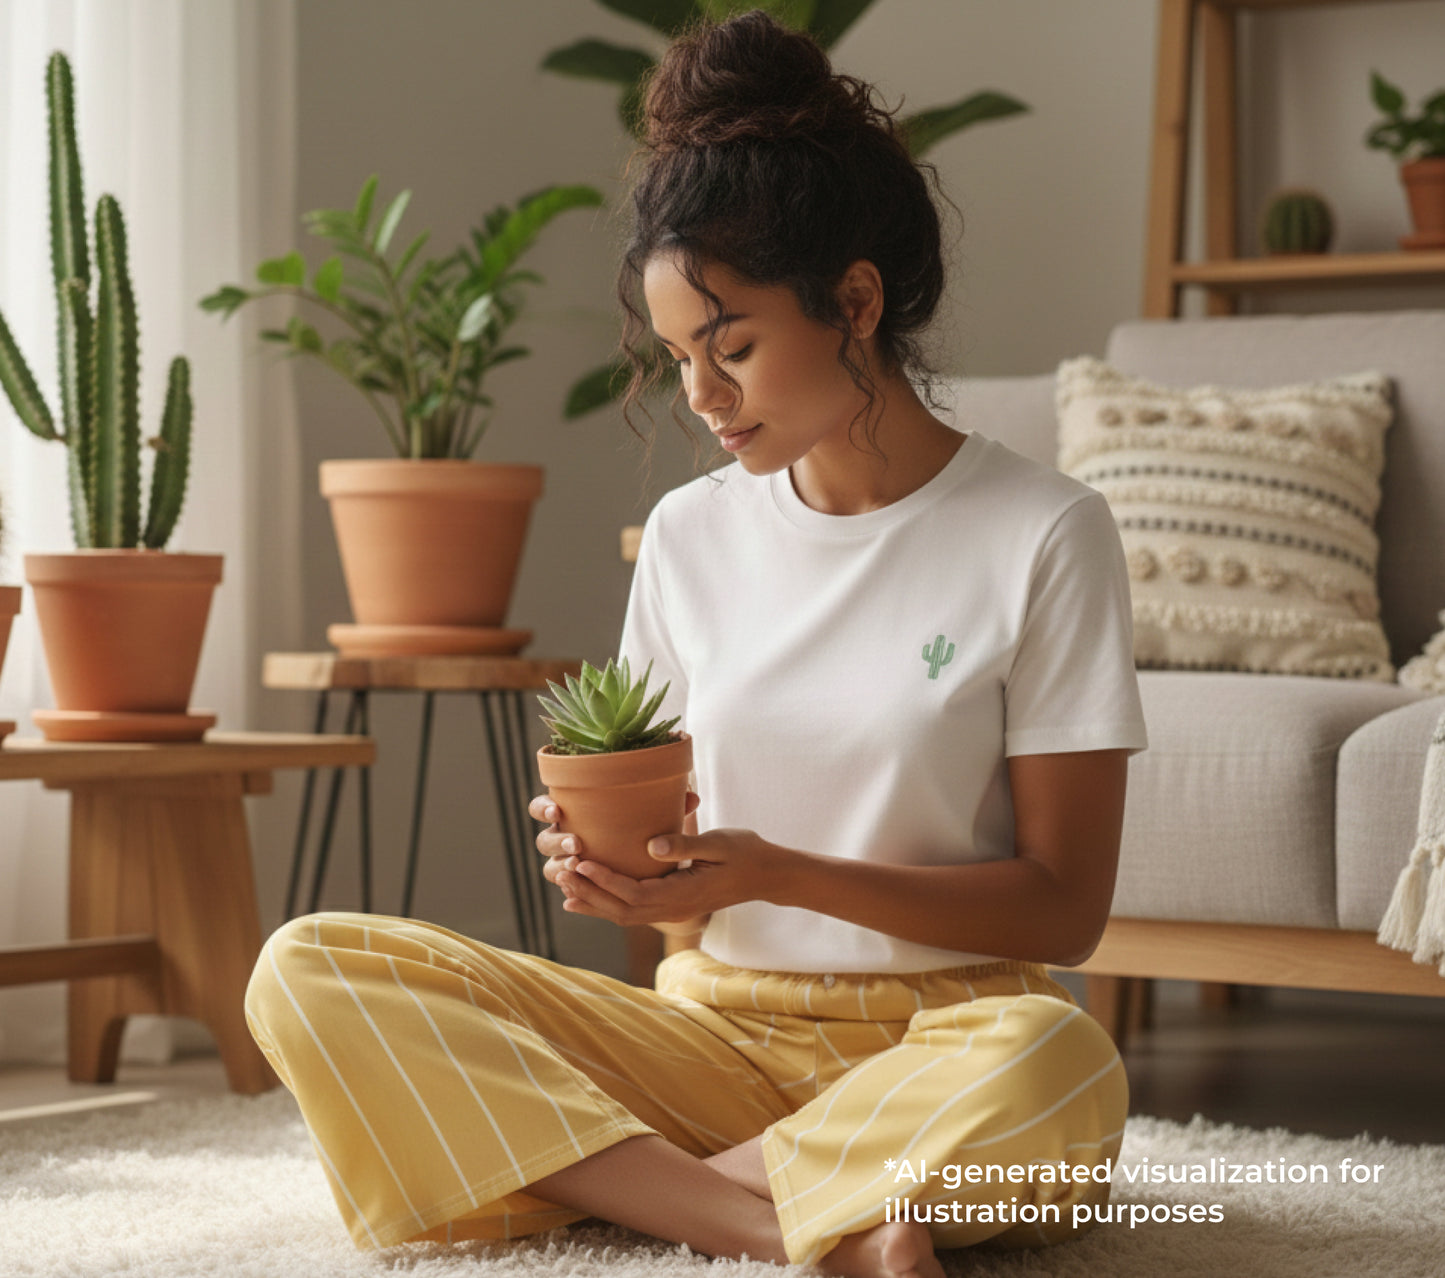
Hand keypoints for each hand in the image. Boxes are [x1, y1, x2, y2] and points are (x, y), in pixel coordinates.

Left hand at [528, 810, 788, 927]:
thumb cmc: (746, 853)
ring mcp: (672, 911)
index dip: (605, 880)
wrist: (768, 875)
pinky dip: (608, 905)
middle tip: (562, 873)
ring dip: (594, 901)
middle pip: (622, 910)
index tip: (582, 861)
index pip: (634, 893)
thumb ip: (685, 844)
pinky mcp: (672, 905)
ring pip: (624, 915)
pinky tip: (588, 897)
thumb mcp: (720, 843)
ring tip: (565, 887)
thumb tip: (650, 846)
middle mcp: (673, 909)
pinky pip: (633, 911)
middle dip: (590, 893)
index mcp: (683, 895)